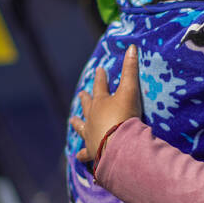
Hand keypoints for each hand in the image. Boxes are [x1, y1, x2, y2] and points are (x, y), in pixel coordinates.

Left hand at [70, 45, 142, 163]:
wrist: (118, 145)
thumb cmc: (124, 116)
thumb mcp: (130, 91)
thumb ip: (130, 70)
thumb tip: (131, 47)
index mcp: (101, 102)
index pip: (100, 86)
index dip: (101, 77)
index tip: (99, 69)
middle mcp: (92, 117)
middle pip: (87, 105)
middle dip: (85, 99)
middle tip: (81, 94)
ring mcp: (90, 134)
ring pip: (81, 127)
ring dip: (78, 123)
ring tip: (72, 120)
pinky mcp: (92, 151)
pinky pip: (85, 153)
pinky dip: (82, 154)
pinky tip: (79, 156)